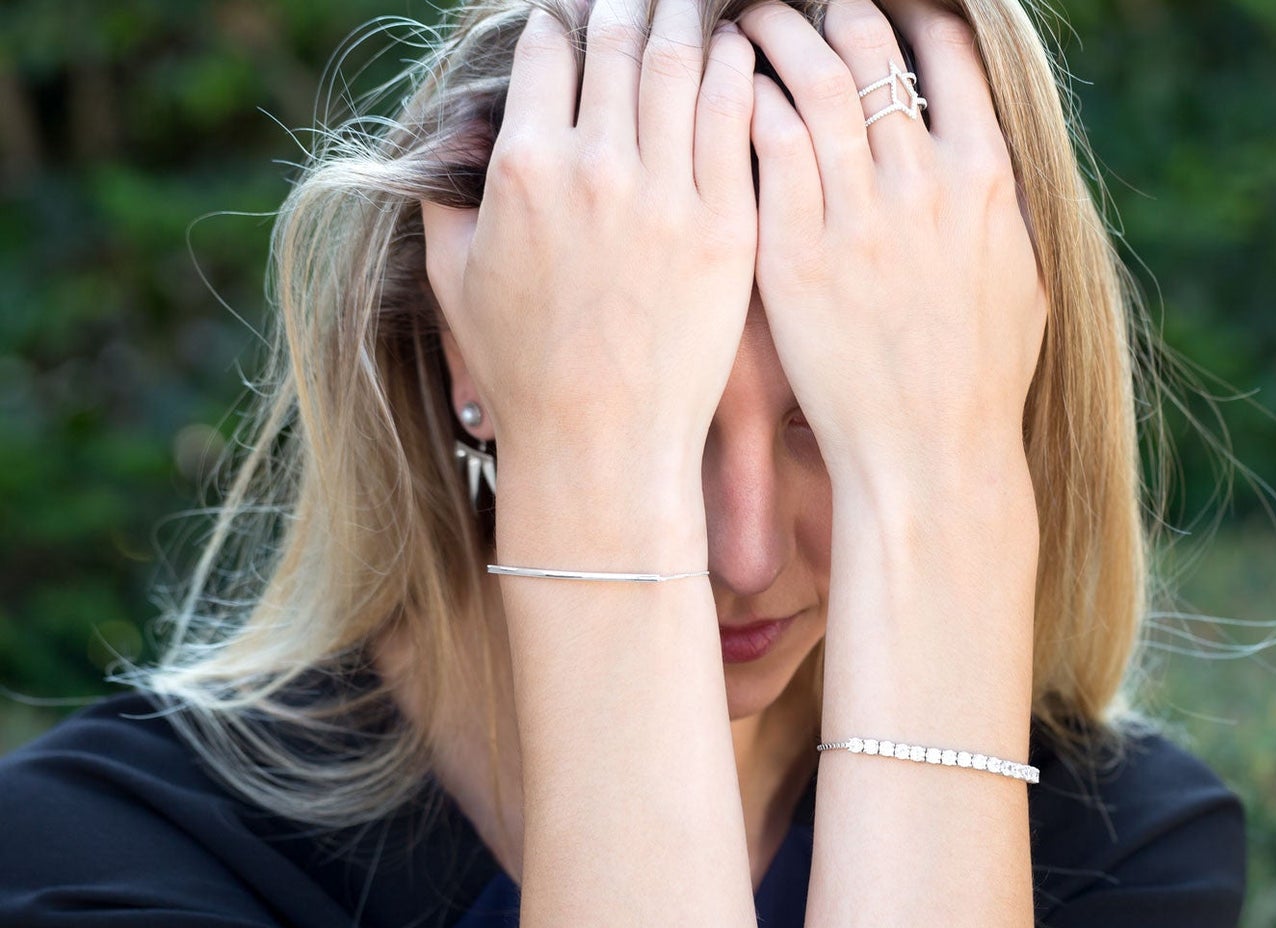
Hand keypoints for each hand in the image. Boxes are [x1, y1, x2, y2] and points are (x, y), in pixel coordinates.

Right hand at [420, 0, 757, 540]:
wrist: (602, 444)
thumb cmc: (524, 373)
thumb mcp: (455, 282)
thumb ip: (445, 201)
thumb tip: (452, 148)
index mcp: (523, 165)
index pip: (547, 48)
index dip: (562, 22)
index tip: (576, 21)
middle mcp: (594, 164)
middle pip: (616, 37)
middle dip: (626, 4)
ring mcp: (666, 193)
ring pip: (679, 61)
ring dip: (683, 18)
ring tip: (689, 7)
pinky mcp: (725, 226)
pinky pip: (734, 116)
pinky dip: (736, 68)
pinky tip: (738, 53)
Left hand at [736, 0, 1046, 506]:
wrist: (926, 458)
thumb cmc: (979, 384)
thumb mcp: (1024, 282)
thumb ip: (1004, 204)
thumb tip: (987, 150)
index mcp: (985, 177)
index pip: (948, 49)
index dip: (913, 12)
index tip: (886, 8)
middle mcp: (922, 181)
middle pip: (870, 44)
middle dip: (834, 7)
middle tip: (805, 5)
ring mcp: (855, 215)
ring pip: (809, 77)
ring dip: (775, 32)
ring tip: (750, 20)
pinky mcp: (794, 253)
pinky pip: (763, 143)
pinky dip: (745, 101)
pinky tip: (730, 94)